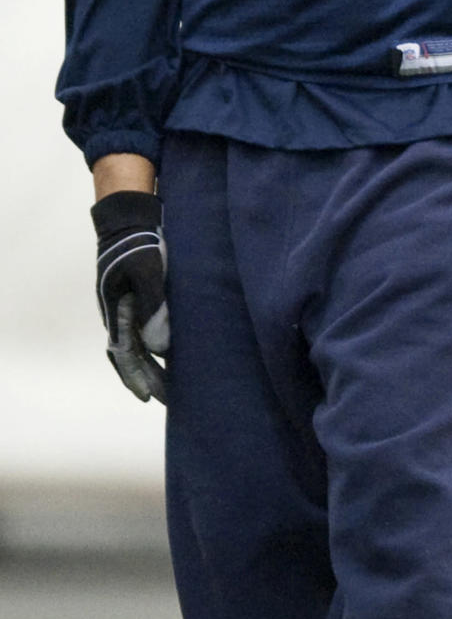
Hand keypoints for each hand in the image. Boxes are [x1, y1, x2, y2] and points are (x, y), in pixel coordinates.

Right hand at [91, 190, 168, 402]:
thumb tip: (160, 347)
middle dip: (146, 378)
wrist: (130, 218)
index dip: (137, 377)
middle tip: (167, 399)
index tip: (151, 397)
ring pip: (135, 345)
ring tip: (170, 384)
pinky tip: (169, 353)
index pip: (124, 355)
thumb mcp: (147, 272)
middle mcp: (117, 313)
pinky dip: (152, 347)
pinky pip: (142, 330)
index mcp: (115, 311)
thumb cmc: (139, 243)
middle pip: (129, 356)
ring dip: (150, 365)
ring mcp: (124, 306)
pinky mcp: (135, 297)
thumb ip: (153, 308)